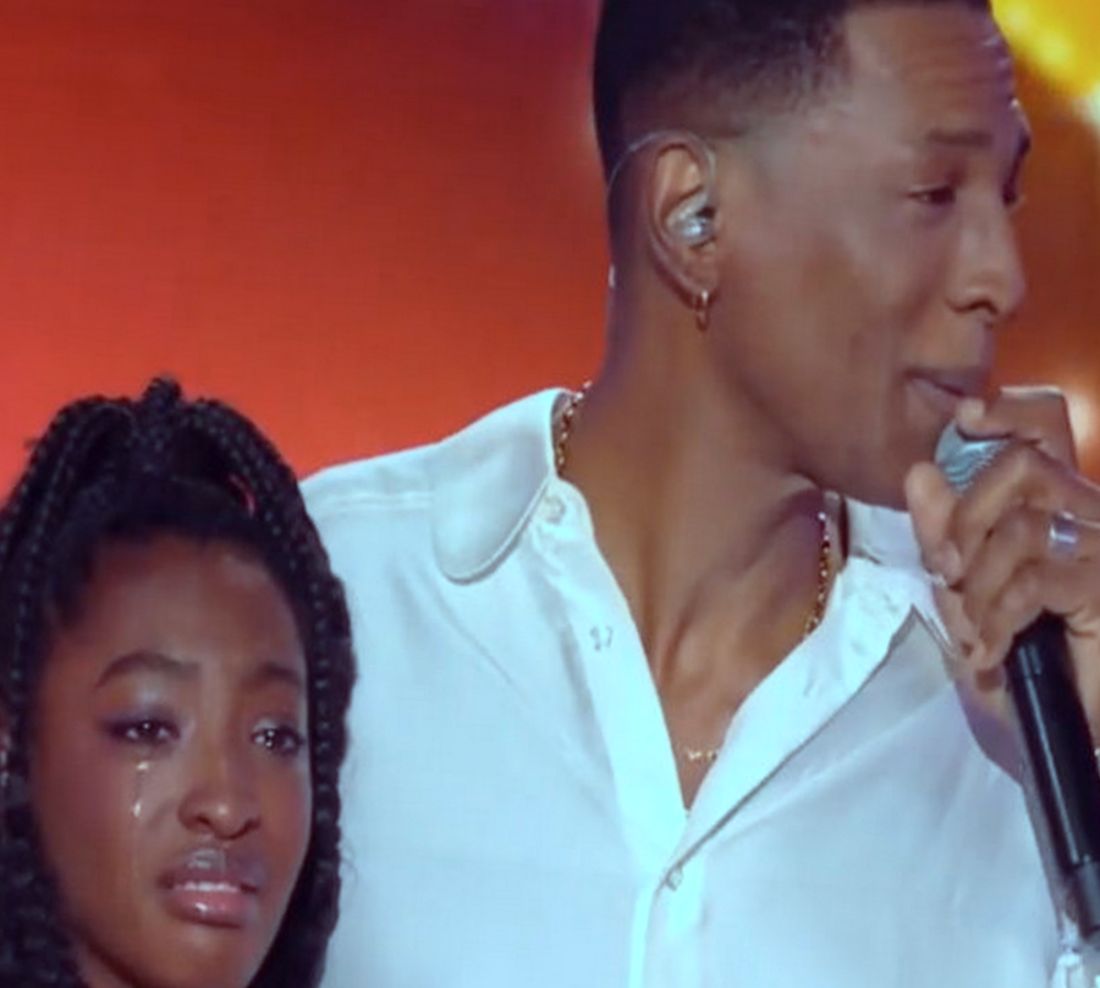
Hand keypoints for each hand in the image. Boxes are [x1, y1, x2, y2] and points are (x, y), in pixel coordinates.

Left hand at [905, 387, 1099, 732]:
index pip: (1046, 426)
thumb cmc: (1022, 661)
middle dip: (966, 519)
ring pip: (1022, 525)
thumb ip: (942, 534)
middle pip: (1022, 466)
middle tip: (950, 574)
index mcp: (1055, 503)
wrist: (1075, 732)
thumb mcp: (966, 595)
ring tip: (977, 630)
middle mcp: (1088, 513)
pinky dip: (999, 620)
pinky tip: (992, 654)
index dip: (1010, 409)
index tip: (966, 416)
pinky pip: (1036, 580)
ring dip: (980, 585)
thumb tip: (919, 471)